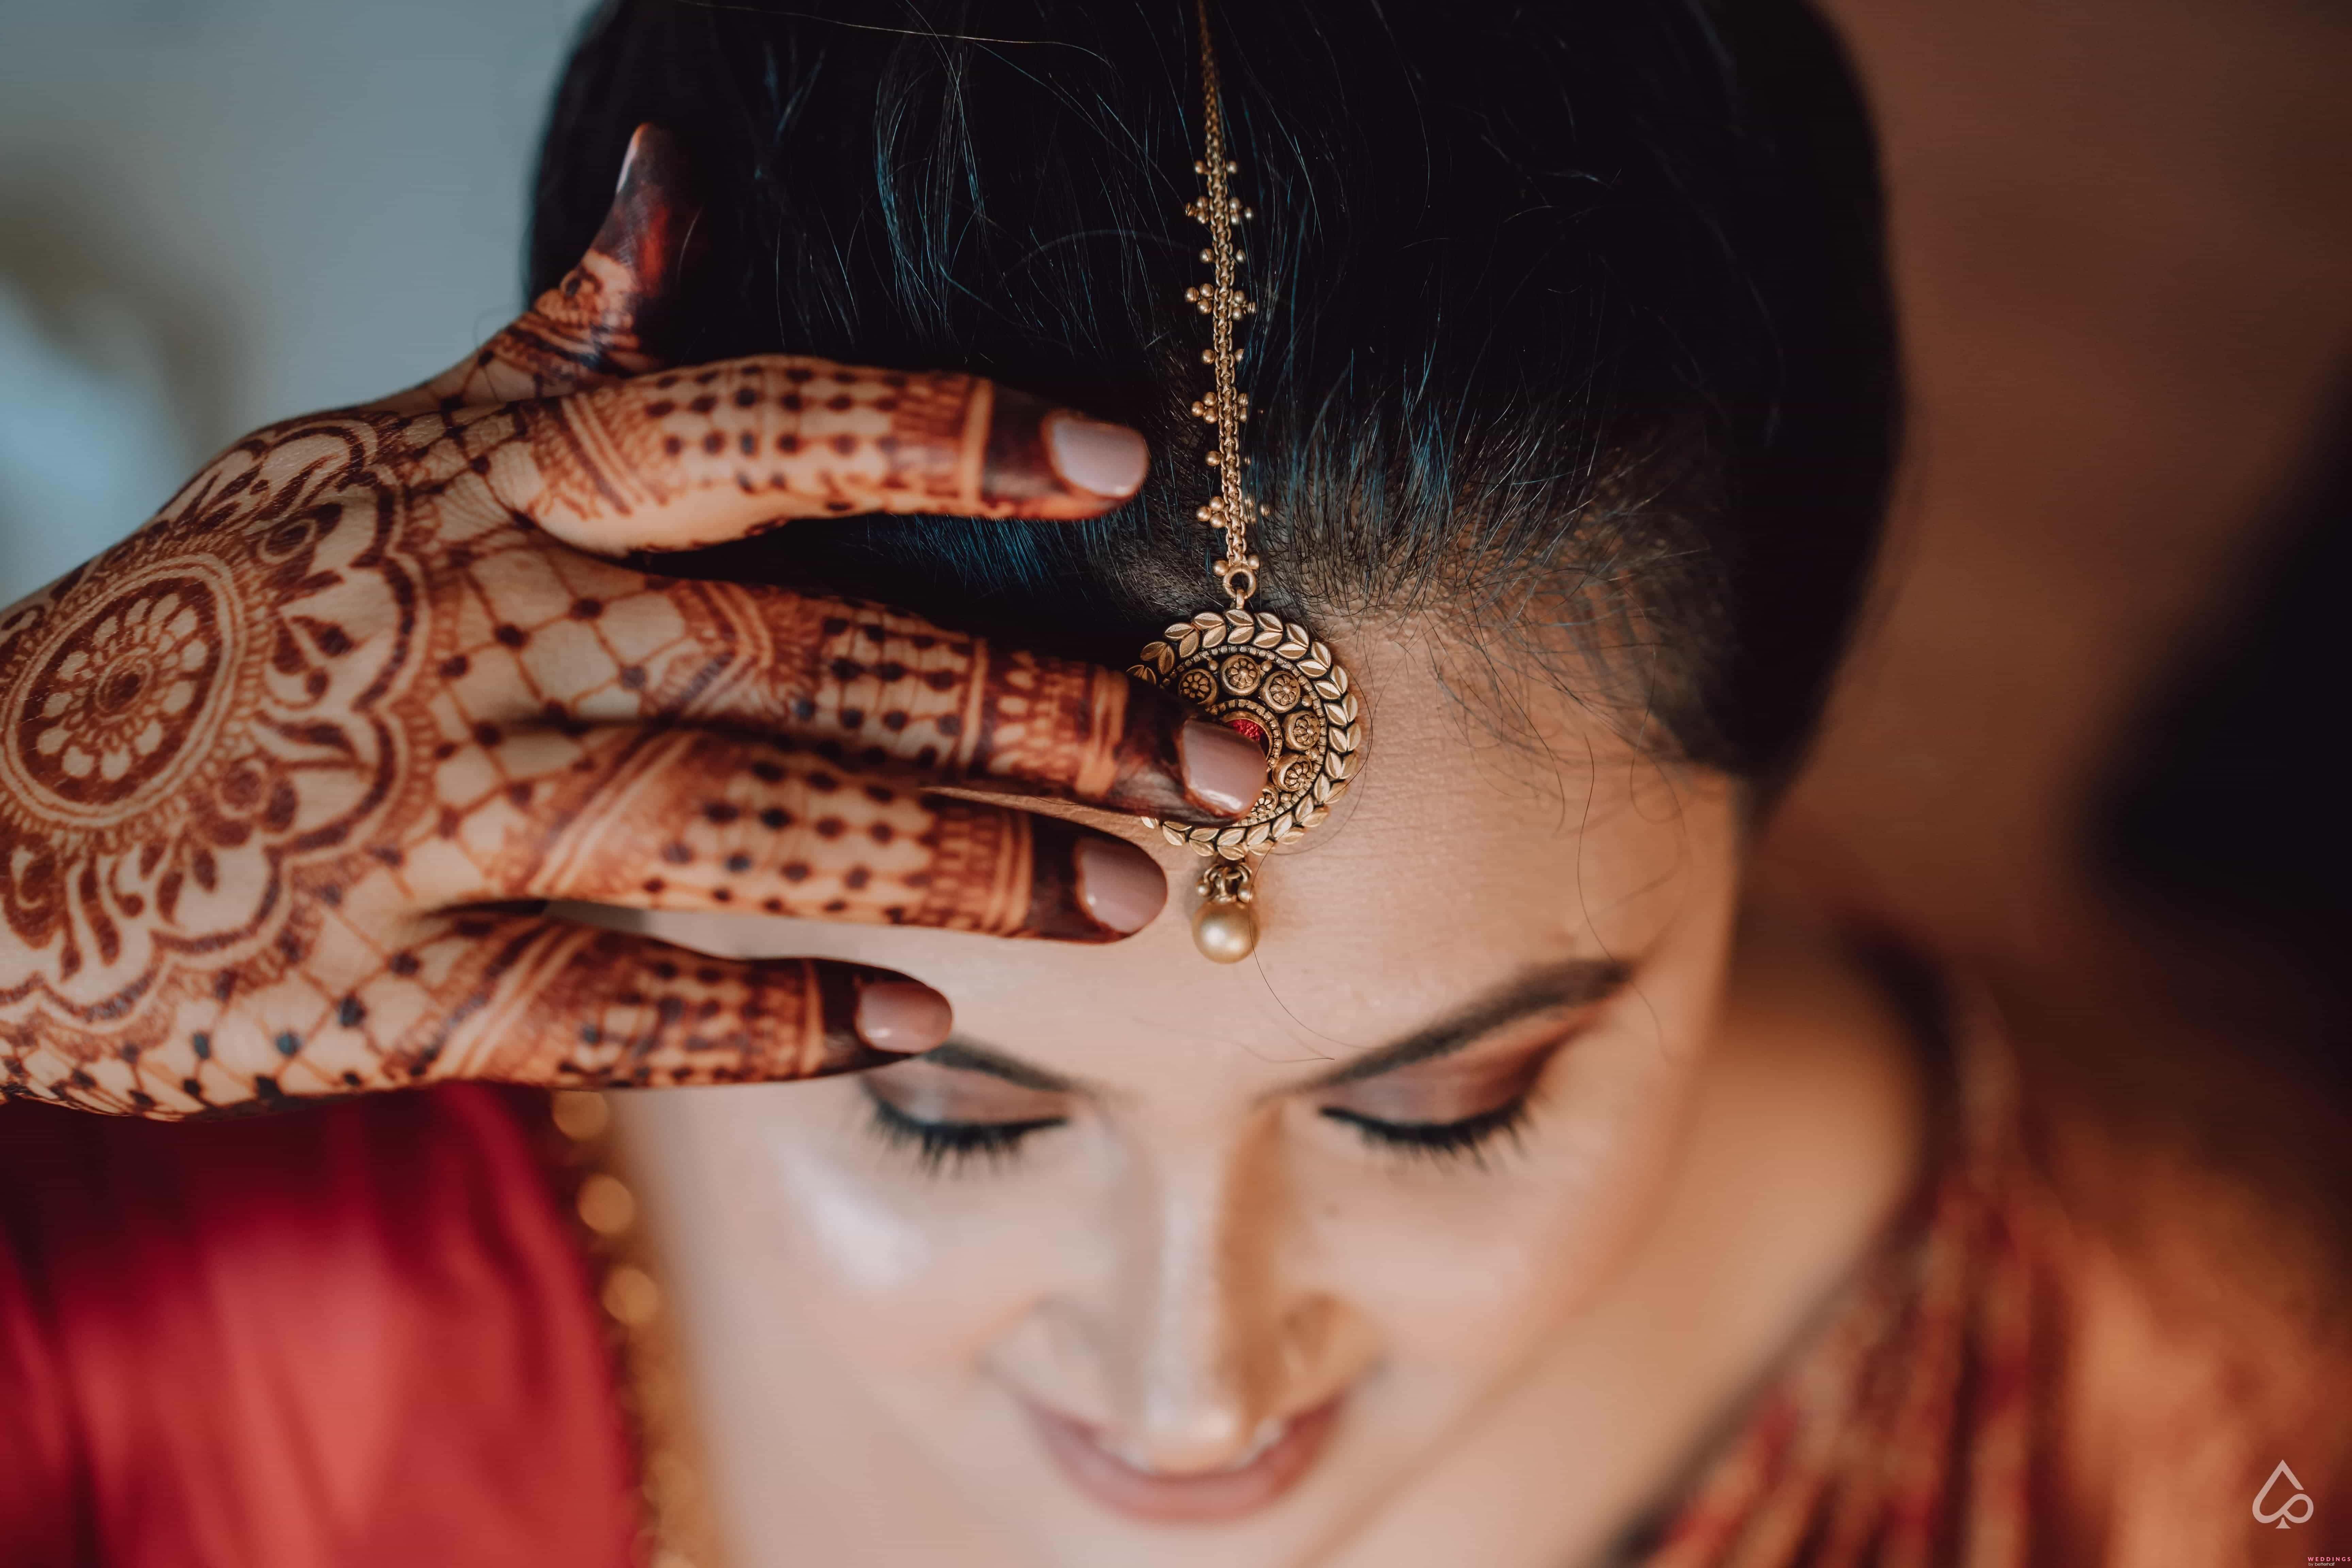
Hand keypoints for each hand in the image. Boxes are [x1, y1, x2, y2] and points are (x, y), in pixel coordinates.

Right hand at [0, 127, 1265, 1117]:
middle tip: (1214, 760)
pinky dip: (767, 1021)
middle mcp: (491, 638)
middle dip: (1028, 710)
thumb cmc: (232, 620)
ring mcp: (440, 816)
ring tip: (1124, 898)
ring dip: (949, 866)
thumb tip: (669, 186)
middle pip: (806, 657)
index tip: (1112, 462)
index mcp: (495, 493)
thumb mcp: (373, 446)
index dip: (935, 434)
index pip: (749, 432)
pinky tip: (911, 1030)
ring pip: (740, 830)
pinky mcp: (395, 981)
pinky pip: (616, 1003)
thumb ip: (550, 349)